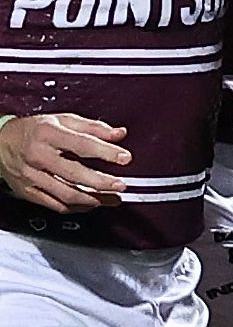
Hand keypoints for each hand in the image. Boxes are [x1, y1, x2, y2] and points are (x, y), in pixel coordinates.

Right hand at [0, 114, 129, 212]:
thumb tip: (119, 134)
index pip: (82, 144)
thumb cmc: (34, 130)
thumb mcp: (63, 120)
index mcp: (49, 134)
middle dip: (101, 182)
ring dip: (92, 199)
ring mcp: (32, 176)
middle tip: (120, 185)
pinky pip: (54, 204)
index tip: (125, 158)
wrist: (0, 142)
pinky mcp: (28, 191)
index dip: (106, 152)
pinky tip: (90, 204)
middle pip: (74, 173)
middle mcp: (39, 156)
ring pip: (65, 193)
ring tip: (111, 199)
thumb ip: (93, 127)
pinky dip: (75, 207)